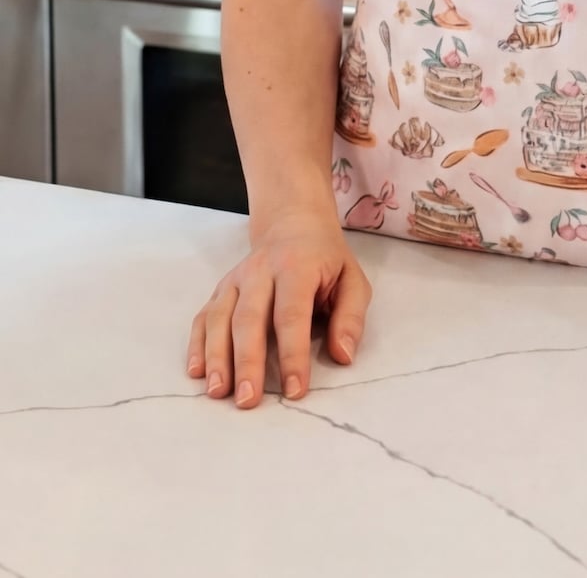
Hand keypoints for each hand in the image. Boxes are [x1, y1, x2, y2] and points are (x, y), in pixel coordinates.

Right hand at [186, 209, 372, 409]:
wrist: (294, 224)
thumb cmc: (325, 260)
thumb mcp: (352, 280)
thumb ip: (351, 317)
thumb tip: (343, 356)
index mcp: (297, 267)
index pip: (292, 315)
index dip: (292, 355)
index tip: (295, 391)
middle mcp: (260, 271)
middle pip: (249, 318)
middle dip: (247, 361)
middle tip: (248, 400)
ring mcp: (236, 279)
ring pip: (220, 318)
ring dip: (217, 357)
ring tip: (218, 392)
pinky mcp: (220, 289)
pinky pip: (204, 317)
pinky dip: (197, 344)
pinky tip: (197, 372)